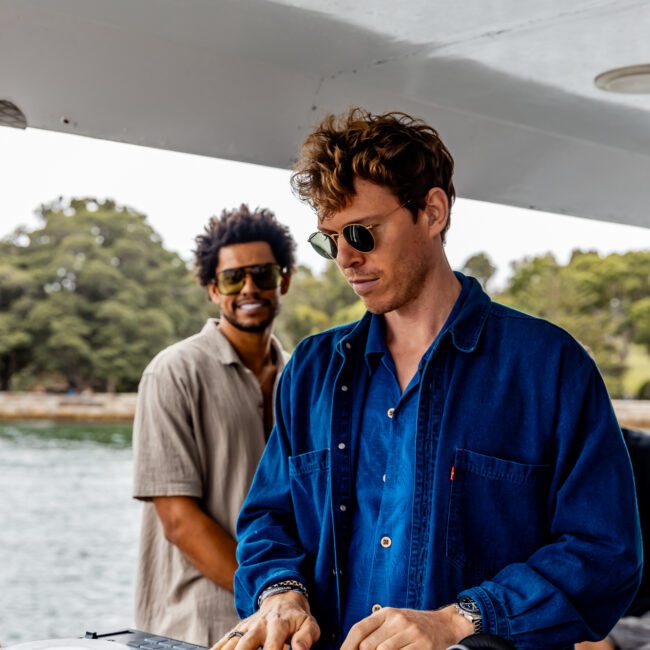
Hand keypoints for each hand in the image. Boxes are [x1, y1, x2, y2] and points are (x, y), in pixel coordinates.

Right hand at [212, 591, 320, 649]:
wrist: (282, 598)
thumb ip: (306, 638)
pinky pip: (224, 641)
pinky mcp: (238, 629)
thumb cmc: (297, 618)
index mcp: (278, 625)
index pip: (271, 646)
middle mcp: (259, 626)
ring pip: (232, 643)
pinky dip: (216, 649)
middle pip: (245, 645)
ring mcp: (246, 627)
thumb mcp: (309, 625)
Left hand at [340, 605, 472, 649]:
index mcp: (387, 613)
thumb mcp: (395, 622)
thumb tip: (357, 647)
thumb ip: (377, 632)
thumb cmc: (414, 627)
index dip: (347, 645)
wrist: (445, 625)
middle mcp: (397, 620)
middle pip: (368, 645)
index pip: (359, 629)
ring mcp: (410, 632)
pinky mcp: (422, 645)